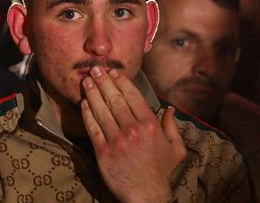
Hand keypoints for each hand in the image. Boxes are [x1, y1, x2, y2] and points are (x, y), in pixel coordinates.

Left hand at [81, 65, 186, 202]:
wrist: (145, 196)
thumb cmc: (161, 172)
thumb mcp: (176, 149)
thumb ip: (173, 127)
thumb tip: (170, 109)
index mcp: (150, 125)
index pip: (133, 96)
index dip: (121, 81)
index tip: (114, 72)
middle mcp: (133, 129)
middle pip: (115, 99)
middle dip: (104, 81)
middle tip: (96, 69)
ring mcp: (116, 141)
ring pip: (102, 110)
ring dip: (93, 93)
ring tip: (87, 81)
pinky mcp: (103, 152)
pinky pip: (93, 128)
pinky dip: (87, 113)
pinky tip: (83, 103)